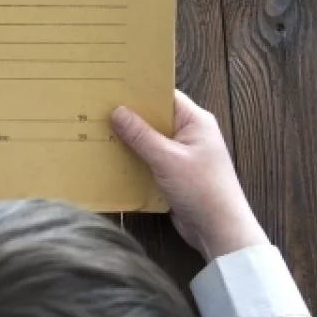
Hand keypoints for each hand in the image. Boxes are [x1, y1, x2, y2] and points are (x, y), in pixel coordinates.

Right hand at [111, 90, 267, 260]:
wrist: (218, 229)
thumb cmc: (201, 189)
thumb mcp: (167, 159)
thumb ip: (141, 135)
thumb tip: (117, 111)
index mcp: (195, 121)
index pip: (165, 96)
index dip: (140, 91)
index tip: (112, 87)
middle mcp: (189, 134)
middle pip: (155, 119)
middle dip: (129, 117)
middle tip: (97, 110)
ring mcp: (181, 155)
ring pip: (150, 141)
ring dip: (129, 141)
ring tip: (97, 133)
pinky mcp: (174, 174)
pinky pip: (150, 161)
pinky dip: (134, 161)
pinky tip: (111, 160)